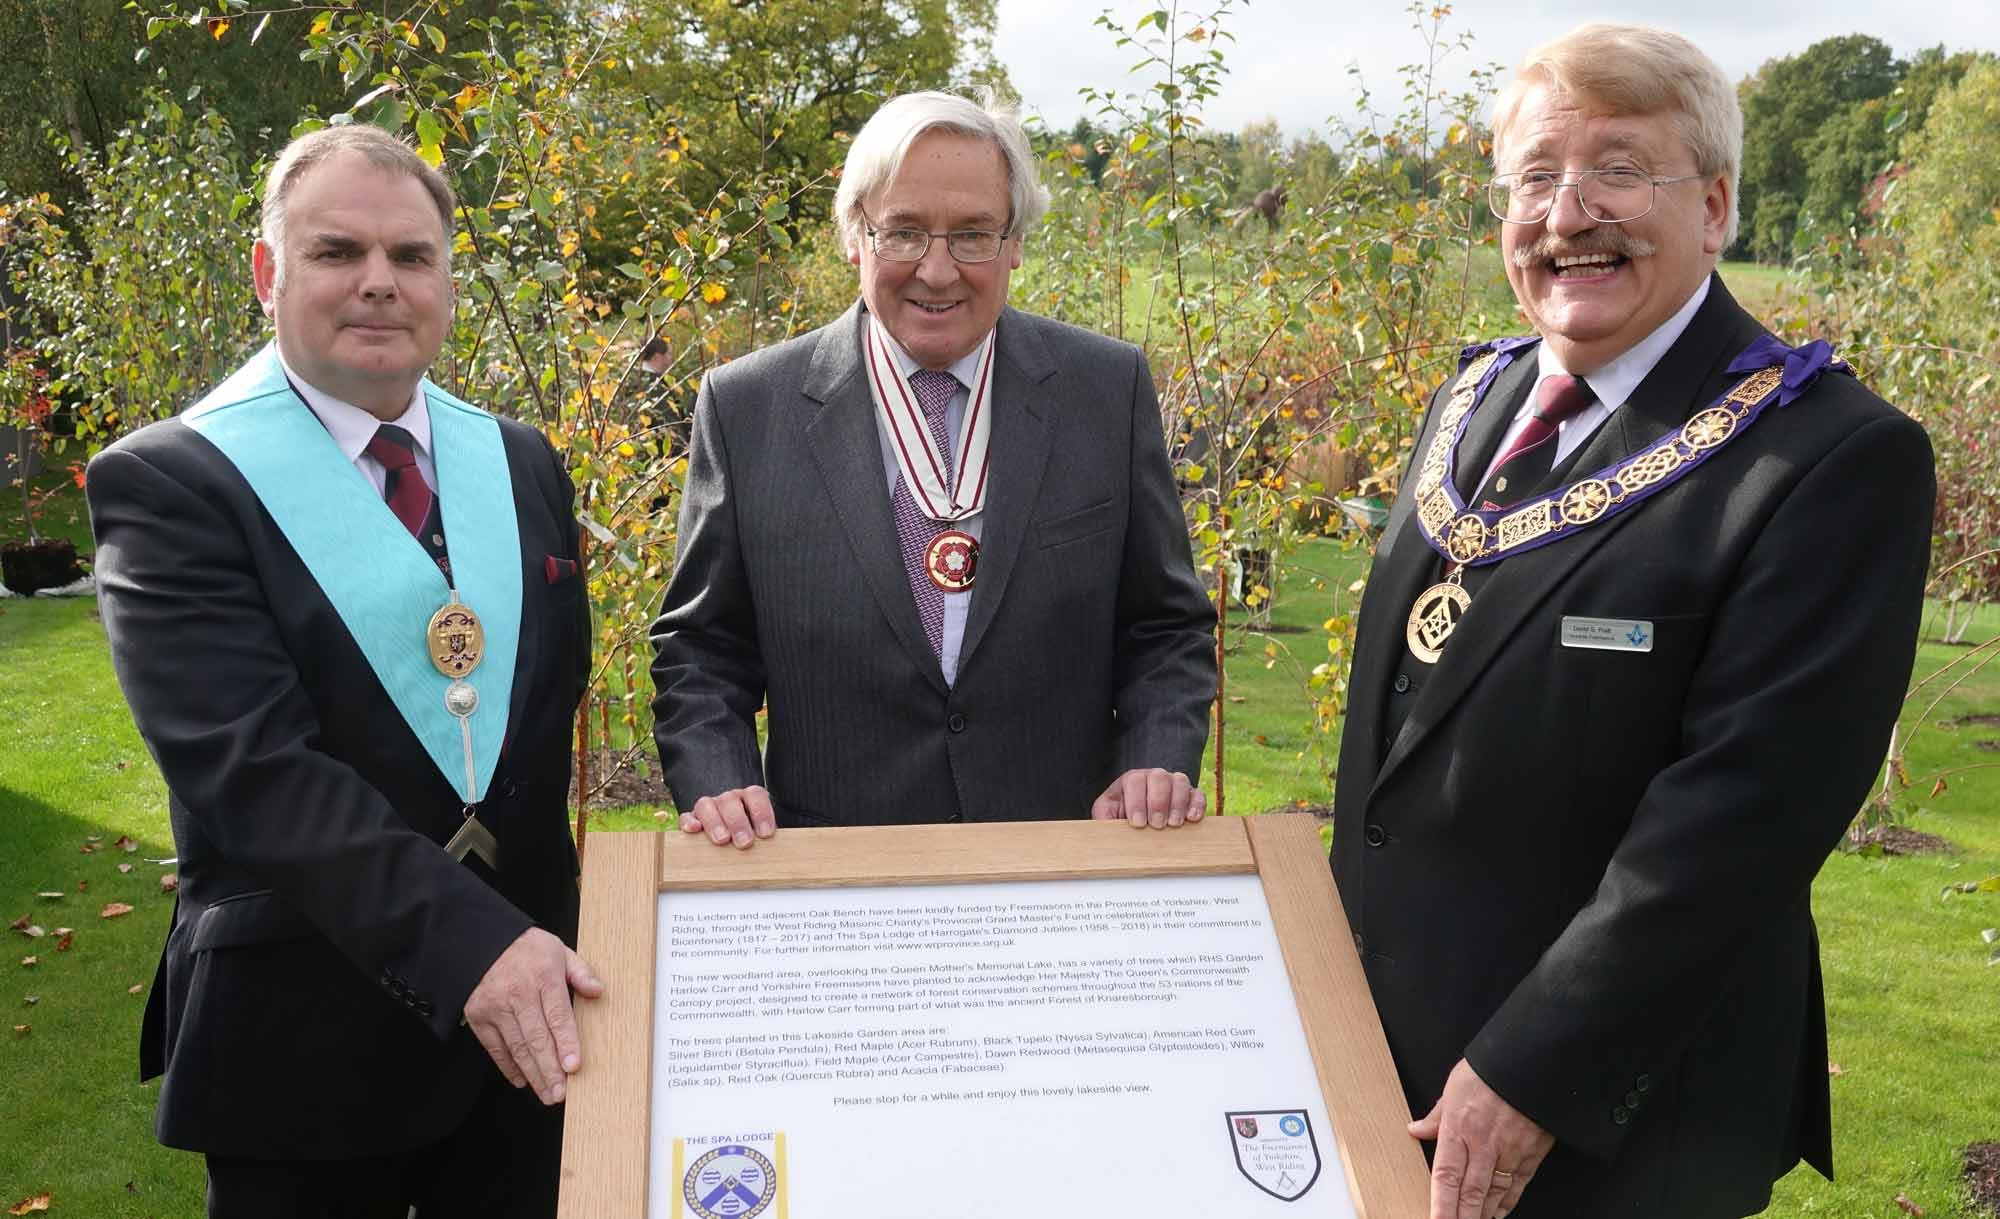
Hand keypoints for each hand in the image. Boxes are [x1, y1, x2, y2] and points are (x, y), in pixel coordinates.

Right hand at [463, 928, 604, 1104]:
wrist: (481, 940)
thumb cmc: (526, 948)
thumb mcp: (559, 950)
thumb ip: (580, 972)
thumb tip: (598, 991)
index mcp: (543, 976)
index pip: (558, 1016)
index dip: (566, 1043)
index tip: (574, 1066)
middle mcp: (518, 994)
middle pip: (537, 1038)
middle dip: (550, 1070)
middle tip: (561, 1093)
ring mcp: (496, 1007)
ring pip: (517, 1047)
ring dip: (533, 1074)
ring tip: (547, 1094)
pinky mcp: (479, 1017)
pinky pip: (495, 1048)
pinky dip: (509, 1067)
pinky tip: (523, 1080)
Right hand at [680, 784, 776, 847]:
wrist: (730, 841)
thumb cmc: (750, 839)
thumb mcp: (760, 836)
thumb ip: (764, 839)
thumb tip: (774, 852)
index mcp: (748, 799)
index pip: (755, 795)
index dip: (761, 812)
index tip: (766, 834)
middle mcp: (728, 800)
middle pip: (729, 800)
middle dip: (738, 822)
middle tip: (745, 843)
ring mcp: (708, 807)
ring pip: (706, 805)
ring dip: (715, 822)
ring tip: (722, 840)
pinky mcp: (691, 819)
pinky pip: (686, 816)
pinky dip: (689, 822)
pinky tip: (694, 830)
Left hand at [1090, 768, 1204, 828]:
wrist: (1139, 825)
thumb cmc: (1120, 818)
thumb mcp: (1106, 816)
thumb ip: (1103, 816)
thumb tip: (1104, 825)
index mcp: (1131, 780)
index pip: (1135, 780)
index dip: (1136, 802)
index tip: (1137, 823)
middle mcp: (1153, 777)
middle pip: (1159, 777)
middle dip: (1158, 802)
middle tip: (1156, 824)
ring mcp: (1173, 784)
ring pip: (1180, 781)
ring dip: (1178, 803)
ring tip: (1173, 824)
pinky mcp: (1190, 796)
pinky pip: (1198, 794)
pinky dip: (1197, 805)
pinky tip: (1192, 819)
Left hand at [1408, 1058, 1553, 1218]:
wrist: (1533, 1060)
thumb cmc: (1492, 1069)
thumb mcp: (1454, 1085)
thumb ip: (1436, 1115)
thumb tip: (1416, 1130)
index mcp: (1459, 1126)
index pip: (1446, 1175)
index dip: (1441, 1204)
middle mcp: (1484, 1144)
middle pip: (1470, 1192)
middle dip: (1461, 1217)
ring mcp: (1510, 1150)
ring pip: (1493, 1192)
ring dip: (1481, 1213)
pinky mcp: (1532, 1152)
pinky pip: (1518, 1184)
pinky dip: (1508, 1201)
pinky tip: (1499, 1212)